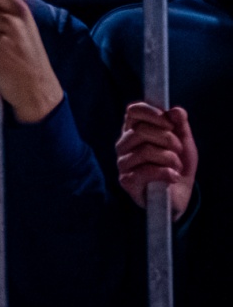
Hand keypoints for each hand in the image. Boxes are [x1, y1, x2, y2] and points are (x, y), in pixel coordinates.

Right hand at [114, 101, 196, 216]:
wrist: (178, 196)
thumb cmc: (177, 167)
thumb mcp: (184, 143)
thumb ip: (180, 125)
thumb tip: (175, 110)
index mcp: (135, 131)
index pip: (133, 111)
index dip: (150, 112)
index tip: (168, 122)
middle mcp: (124, 145)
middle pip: (140, 130)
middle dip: (168, 139)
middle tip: (178, 150)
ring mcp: (123, 163)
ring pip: (145, 151)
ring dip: (170, 159)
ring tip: (176, 167)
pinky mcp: (127, 181)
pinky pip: (147, 170)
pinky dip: (167, 173)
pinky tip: (173, 178)